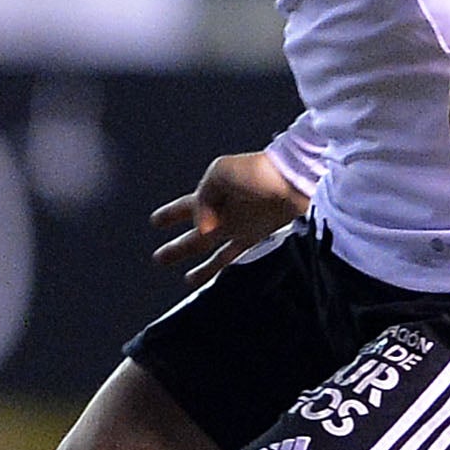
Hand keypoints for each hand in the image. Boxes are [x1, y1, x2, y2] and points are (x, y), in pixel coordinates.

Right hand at [152, 150, 308, 284]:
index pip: (184, 207)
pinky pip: (234, 257)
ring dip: (199, 266)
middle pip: (194, 235)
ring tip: (188, 280)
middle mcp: (224, 212)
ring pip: (214, 251)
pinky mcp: (257, 237)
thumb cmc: (258, 170)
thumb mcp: (219, 173)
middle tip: (160, 258)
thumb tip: (202, 228)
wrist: (294, 178)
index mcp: (211, 194)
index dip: (169, 215)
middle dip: (177, 248)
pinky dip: (222, 268)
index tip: (155, 221)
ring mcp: (240, 226)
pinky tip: (215, 278)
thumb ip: (203, 200)